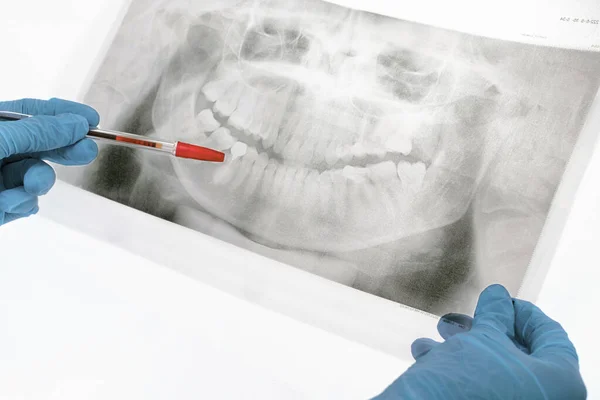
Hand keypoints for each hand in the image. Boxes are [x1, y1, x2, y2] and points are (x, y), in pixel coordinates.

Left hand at [0, 98, 98, 224]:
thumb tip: (75, 124)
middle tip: (86, 151)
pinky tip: (5, 204)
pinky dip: (22, 204)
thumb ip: (37, 132)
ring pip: (38, 177)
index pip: (31, 112)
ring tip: (28, 187)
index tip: (91, 119)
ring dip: (37, 181)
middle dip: (64, 149)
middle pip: (41, 144)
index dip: (62, 113)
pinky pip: (27, 203)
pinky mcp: (2, 206)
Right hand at [373, 284, 585, 399]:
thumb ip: (495, 315)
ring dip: (464, 346)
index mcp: (559, 381)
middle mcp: (544, 398)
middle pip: (518, 354)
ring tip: (440, 330)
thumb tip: (498, 296)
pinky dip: (456, 368)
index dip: (524, 313)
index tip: (500, 300)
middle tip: (463, 317)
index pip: (552, 337)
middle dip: (484, 329)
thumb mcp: (484, 338)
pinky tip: (425, 353)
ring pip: (494, 371)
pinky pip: (479, 389)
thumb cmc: (469, 381)